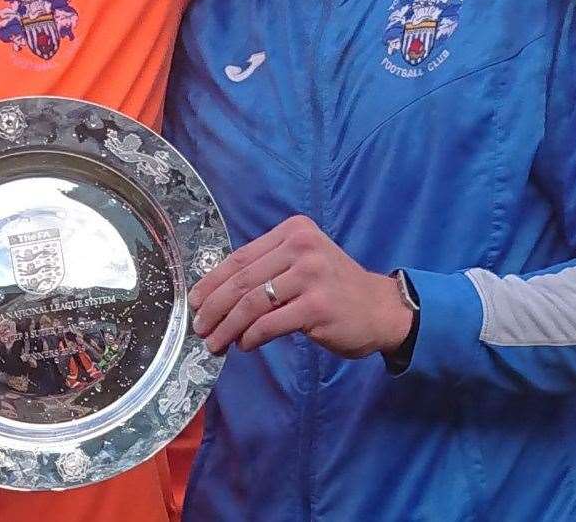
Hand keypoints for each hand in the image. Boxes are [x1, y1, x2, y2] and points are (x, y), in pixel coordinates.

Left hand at [188, 216, 411, 357]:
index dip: (213, 281)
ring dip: (227, 326)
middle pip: (242, 280)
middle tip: (200, 327)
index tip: (194, 301)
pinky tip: (244, 345)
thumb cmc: (334, 288)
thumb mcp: (303, 263)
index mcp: (294, 231)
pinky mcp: (317, 306)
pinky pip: (269, 323)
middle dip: (214, 307)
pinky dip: (250, 337)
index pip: (241, 257)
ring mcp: (310, 275)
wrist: (380, 308)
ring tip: (215, 343)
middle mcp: (301, 247)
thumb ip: (268, 268)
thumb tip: (217, 293)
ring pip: (252, 303)